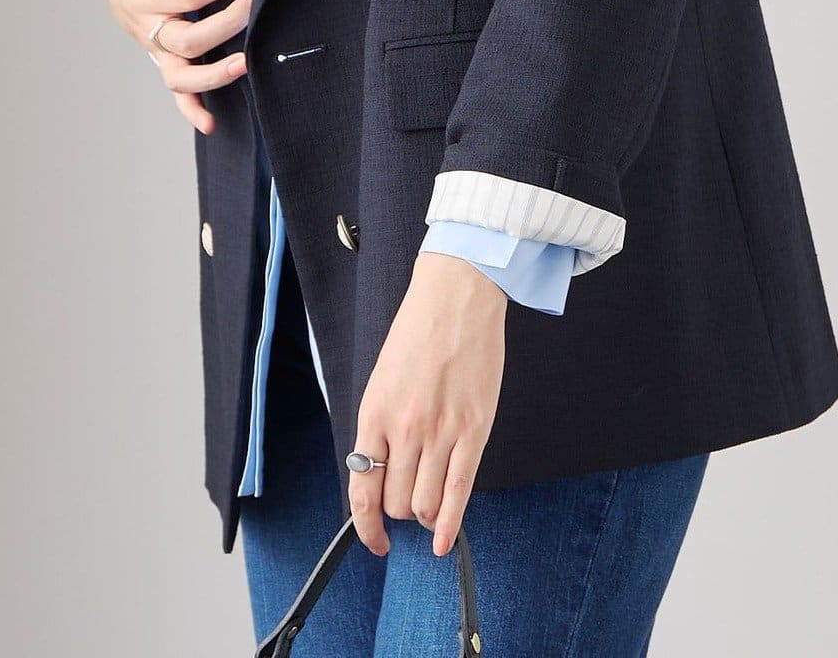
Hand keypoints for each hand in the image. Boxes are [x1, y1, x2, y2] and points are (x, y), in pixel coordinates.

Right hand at [101, 0, 255, 133]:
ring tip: (245, 64)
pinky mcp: (166, 62)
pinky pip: (177, 93)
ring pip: (180, 76)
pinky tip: (211, 123)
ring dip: (213, 75)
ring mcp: (157, 50)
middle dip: (227, 24)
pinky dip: (191, 110)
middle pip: (187, 39)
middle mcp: (149, 28)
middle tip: (256, 1)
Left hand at [347, 251, 506, 559]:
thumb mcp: (383, 379)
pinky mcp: (474, 431)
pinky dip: (451, 525)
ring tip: (428, 509)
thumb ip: (381, 426)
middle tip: (407, 504)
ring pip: (426, 505)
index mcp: (375, 413)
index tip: (373, 539)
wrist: (457, 298)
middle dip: (399, 513)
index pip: (362, 489)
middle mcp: (405, 428)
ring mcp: (441, 432)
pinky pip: (459, 492)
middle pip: (397, 502)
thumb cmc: (418, 331)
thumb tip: (380, 472)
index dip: (366, 525)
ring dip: (425, 516)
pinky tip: (445, 540)